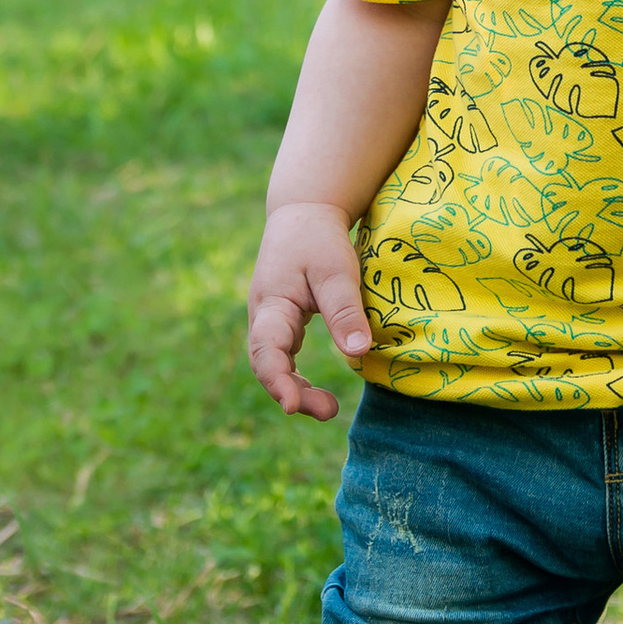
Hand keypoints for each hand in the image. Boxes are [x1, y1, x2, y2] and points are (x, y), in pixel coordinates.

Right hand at [247, 200, 375, 420]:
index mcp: (271, 304)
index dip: (277, 380)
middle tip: (328, 411)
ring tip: (329, 409)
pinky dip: (297, 377)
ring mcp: (271, 321)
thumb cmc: (319, 238)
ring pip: (274, 364)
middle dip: (291, 392)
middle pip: (266, 364)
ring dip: (296, 389)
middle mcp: (264, 317)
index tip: (292, 405)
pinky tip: (317, 391)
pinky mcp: (283, 323)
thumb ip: (344, 310)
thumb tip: (358, 353)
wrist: (305, 212)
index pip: (266, 350)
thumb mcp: (335, 269)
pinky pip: (284, 357)